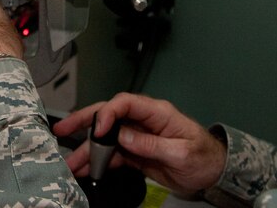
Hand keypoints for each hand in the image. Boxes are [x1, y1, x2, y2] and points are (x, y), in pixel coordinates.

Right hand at [52, 93, 226, 195]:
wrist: (213, 173)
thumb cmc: (204, 157)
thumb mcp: (182, 152)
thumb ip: (152, 143)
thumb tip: (124, 136)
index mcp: (157, 113)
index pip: (125, 103)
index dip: (108, 113)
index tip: (98, 130)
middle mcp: (143, 121)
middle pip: (109, 115)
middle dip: (84, 121)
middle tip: (63, 129)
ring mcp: (138, 136)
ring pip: (107, 138)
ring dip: (88, 149)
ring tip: (70, 161)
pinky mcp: (136, 153)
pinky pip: (113, 154)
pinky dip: (99, 162)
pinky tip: (86, 169)